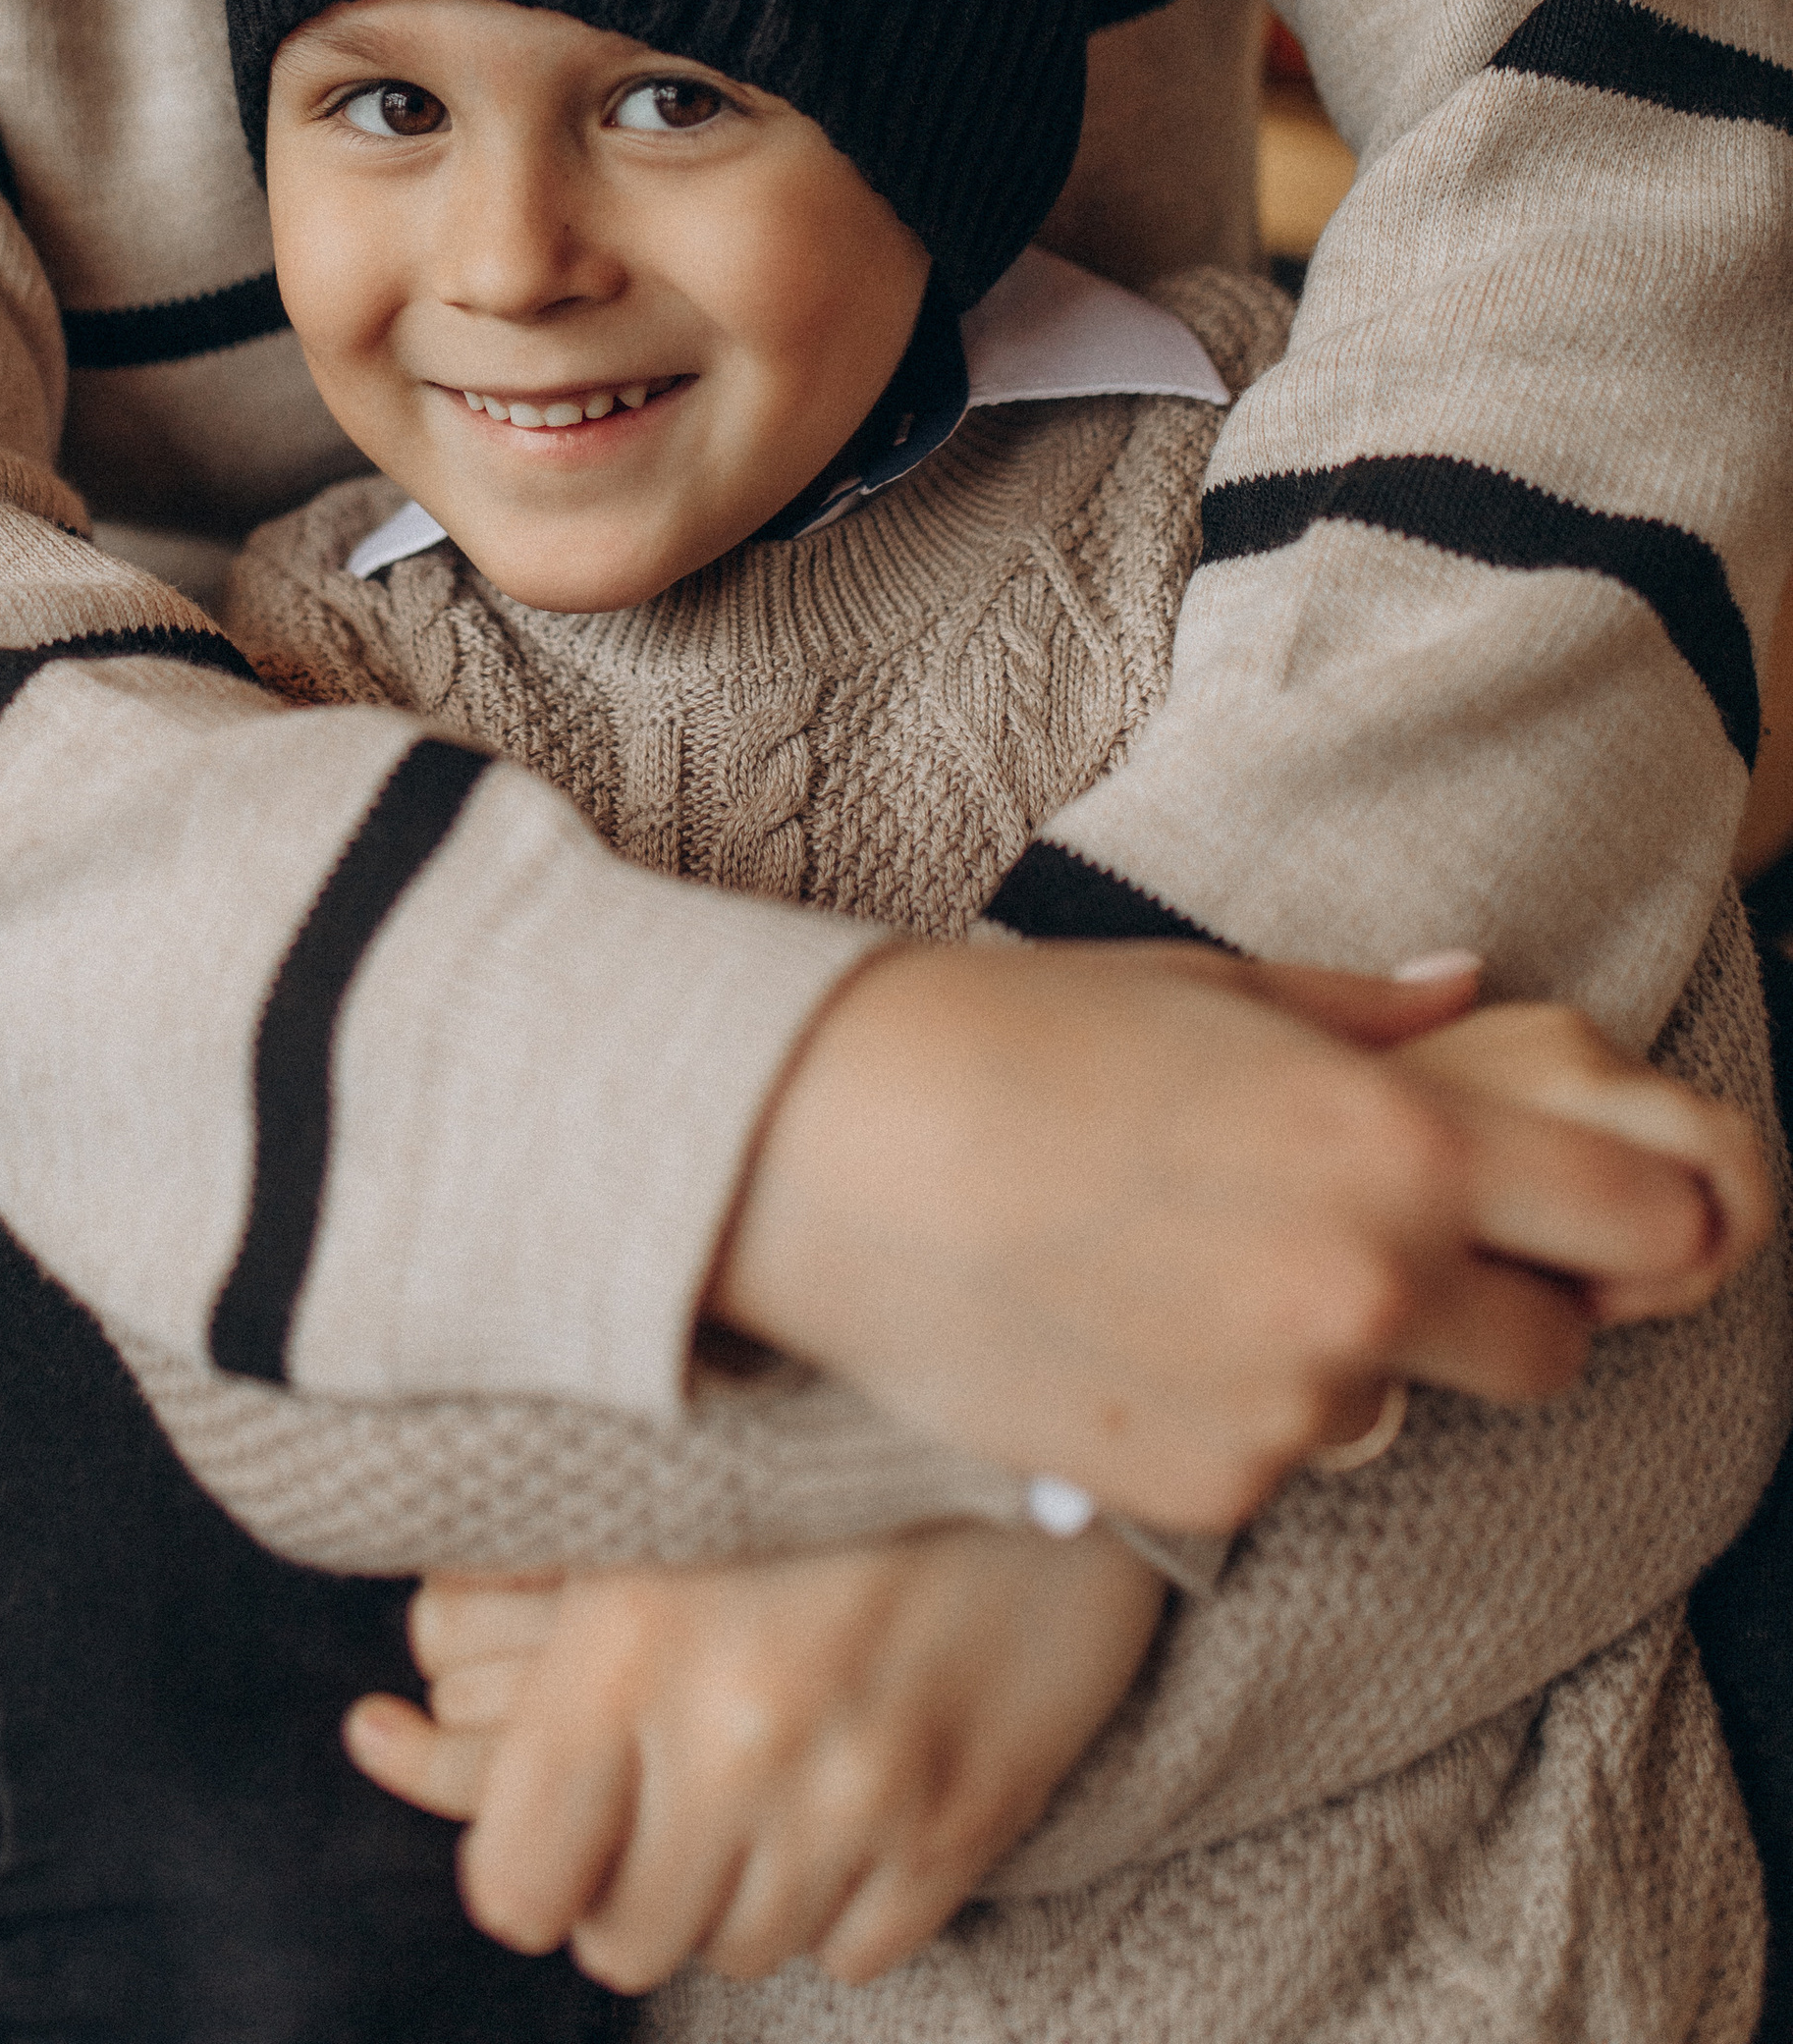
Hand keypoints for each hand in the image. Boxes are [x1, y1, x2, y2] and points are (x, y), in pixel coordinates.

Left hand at [344, 1523, 1167, 1993]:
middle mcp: (734, 1730)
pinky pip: (857, 1949)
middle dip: (630, 1888)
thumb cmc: (815, 1444)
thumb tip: (394, 1711)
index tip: (551, 1831)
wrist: (1032, 1424)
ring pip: (743, 1947)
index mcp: (628, 1638)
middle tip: (657, 1809)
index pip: (514, 1882)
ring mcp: (857, 1791)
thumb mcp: (648, 1494)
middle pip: (626, 1938)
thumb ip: (522, 1601)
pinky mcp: (960, 1825)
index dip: (525, 1872)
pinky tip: (844, 1809)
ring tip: (754, 1791)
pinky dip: (841, 1901)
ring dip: (735, 1890)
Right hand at [707, 939, 1742, 1532]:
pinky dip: (1234, 1409)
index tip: (1590, 1207)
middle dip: (1507, 1305)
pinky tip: (1128, 1322)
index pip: (1645, 1225)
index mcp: (1399, 1147)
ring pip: (1400, 1406)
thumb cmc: (1018, 1032)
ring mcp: (1291, 1407)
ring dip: (1348, 1354)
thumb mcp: (1214, 985)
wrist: (831, 1146)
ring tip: (1199, 1263)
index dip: (1638, 1218)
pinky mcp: (1203, 1491)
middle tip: (1393, 1243)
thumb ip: (1372, 1016)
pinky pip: (1275, 1459)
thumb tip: (1470, 993)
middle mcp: (1371, 1290)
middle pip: (1555, 1351)